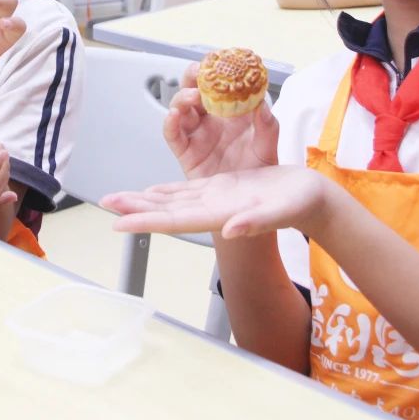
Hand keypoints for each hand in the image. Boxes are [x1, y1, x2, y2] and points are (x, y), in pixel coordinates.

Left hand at [101, 166, 332, 238]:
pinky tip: (152, 190)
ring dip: (143, 200)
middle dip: (134, 208)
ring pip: (171, 200)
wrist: (314, 201)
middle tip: (104, 202)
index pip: (174, 220)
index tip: (117, 223)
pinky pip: (186, 191)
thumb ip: (257, 221)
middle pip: (165, 210)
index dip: (145, 221)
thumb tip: (232, 230)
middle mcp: (212, 209)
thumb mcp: (281, 209)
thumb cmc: (301, 204)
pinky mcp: (221, 190)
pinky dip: (165, 191)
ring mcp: (215, 200)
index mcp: (220, 214)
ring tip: (117, 198)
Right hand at [164, 63, 278, 178]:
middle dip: (194, 76)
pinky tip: (174, 115)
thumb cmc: (259, 174)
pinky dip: (170, 122)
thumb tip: (262, 104)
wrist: (248, 206)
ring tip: (192, 96)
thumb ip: (268, 127)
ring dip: (182, 96)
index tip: (221, 60)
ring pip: (181, 107)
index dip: (218, 69)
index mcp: (233, 112)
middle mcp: (212, 119)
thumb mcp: (269, 148)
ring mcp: (197, 133)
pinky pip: (173, 133)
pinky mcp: (185, 151)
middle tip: (199, 71)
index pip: (222, 83)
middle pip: (195, 88)